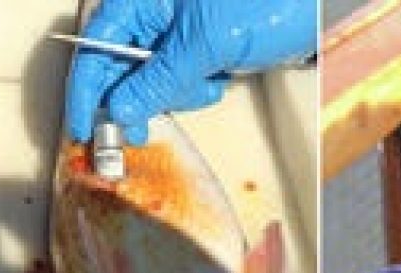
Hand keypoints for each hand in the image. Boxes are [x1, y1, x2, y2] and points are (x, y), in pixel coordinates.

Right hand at [67, 0, 317, 143]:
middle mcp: (157, 9)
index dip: (87, 86)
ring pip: (153, 77)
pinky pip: (181, 78)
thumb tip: (120, 108)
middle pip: (120, 64)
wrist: (317, 8)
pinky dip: (196, 88)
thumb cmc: (264, 3)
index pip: (97, 43)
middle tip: (135, 132)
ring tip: (208, 82)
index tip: (83, 125)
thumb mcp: (206, 46)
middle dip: (135, 97)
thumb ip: (159, 79)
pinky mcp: (201, 46)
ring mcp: (180, 28)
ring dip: (177, 92)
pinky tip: (220, 79)